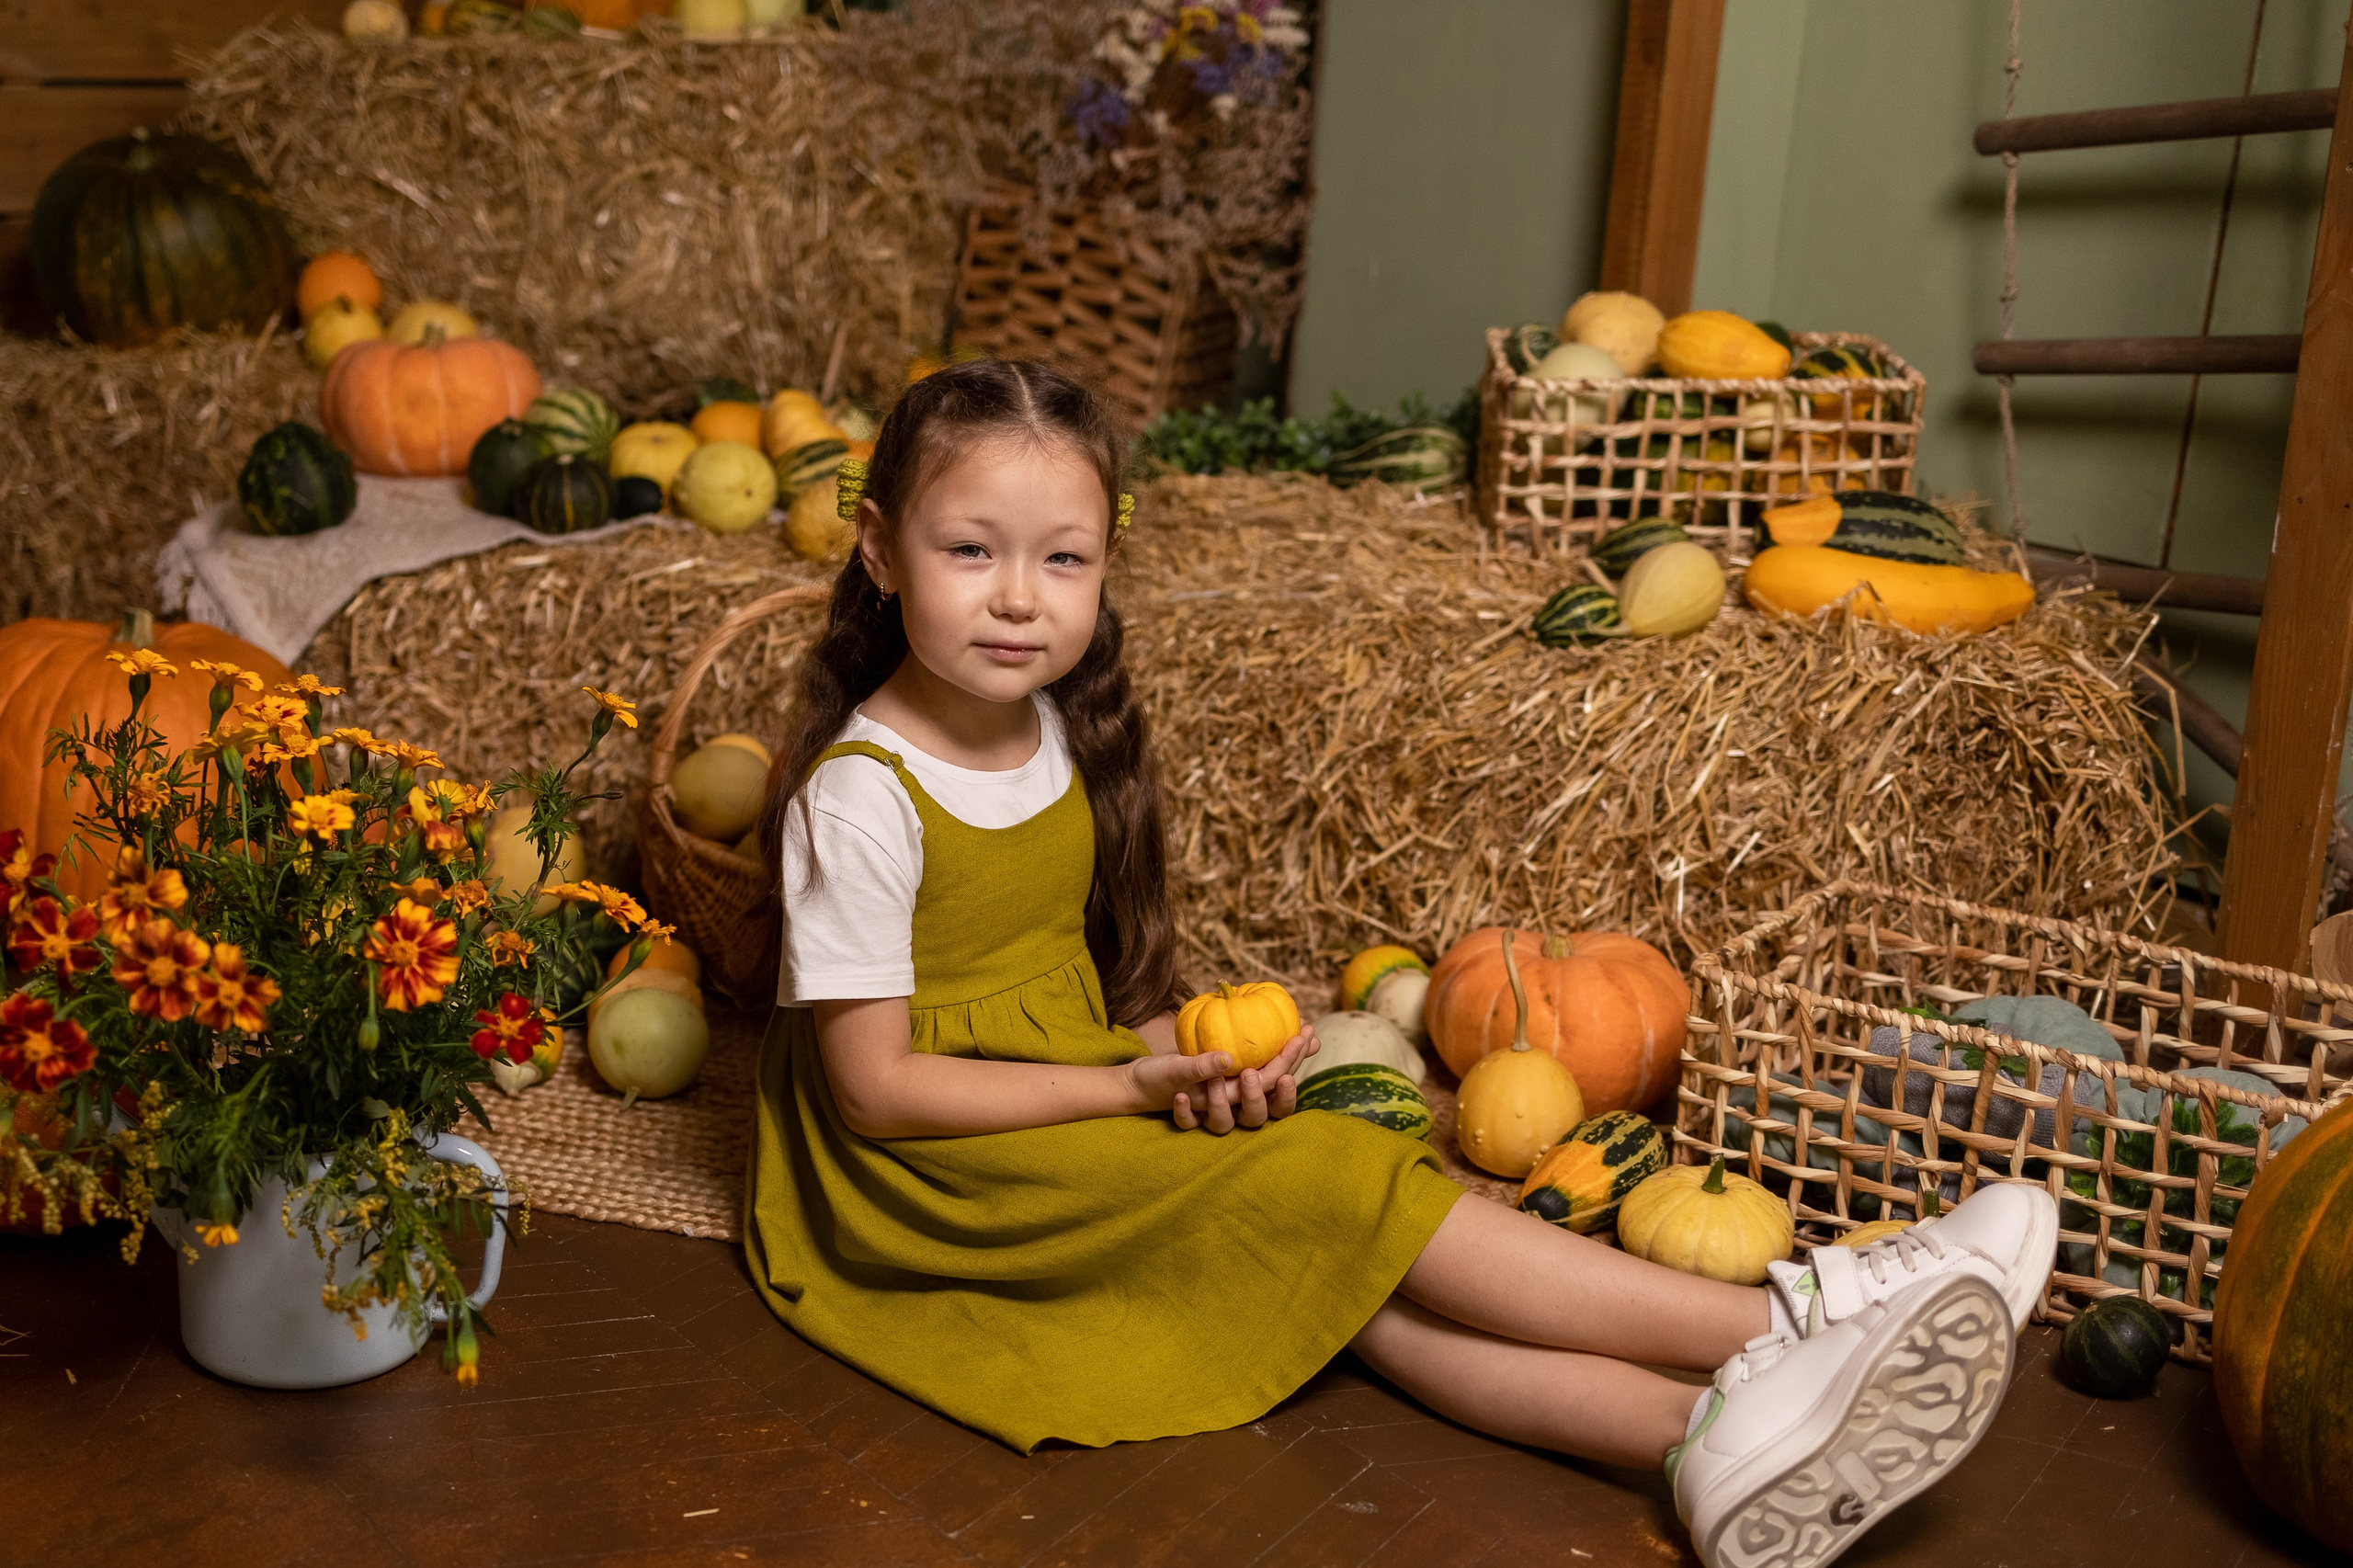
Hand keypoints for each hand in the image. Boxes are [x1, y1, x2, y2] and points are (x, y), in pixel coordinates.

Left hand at [1170, 1023, 1318, 1135]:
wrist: (1157, 1080)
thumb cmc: (1206, 1061)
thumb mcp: (1239, 1047)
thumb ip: (1275, 1046)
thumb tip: (1312, 1034)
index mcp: (1253, 1093)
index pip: (1278, 1094)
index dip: (1288, 1081)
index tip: (1292, 1058)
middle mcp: (1235, 1109)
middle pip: (1256, 1116)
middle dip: (1255, 1097)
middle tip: (1249, 1073)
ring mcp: (1210, 1115)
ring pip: (1223, 1124)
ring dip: (1220, 1104)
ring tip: (1213, 1081)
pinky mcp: (1185, 1119)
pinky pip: (1187, 1124)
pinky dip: (1185, 1113)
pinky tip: (1182, 1096)